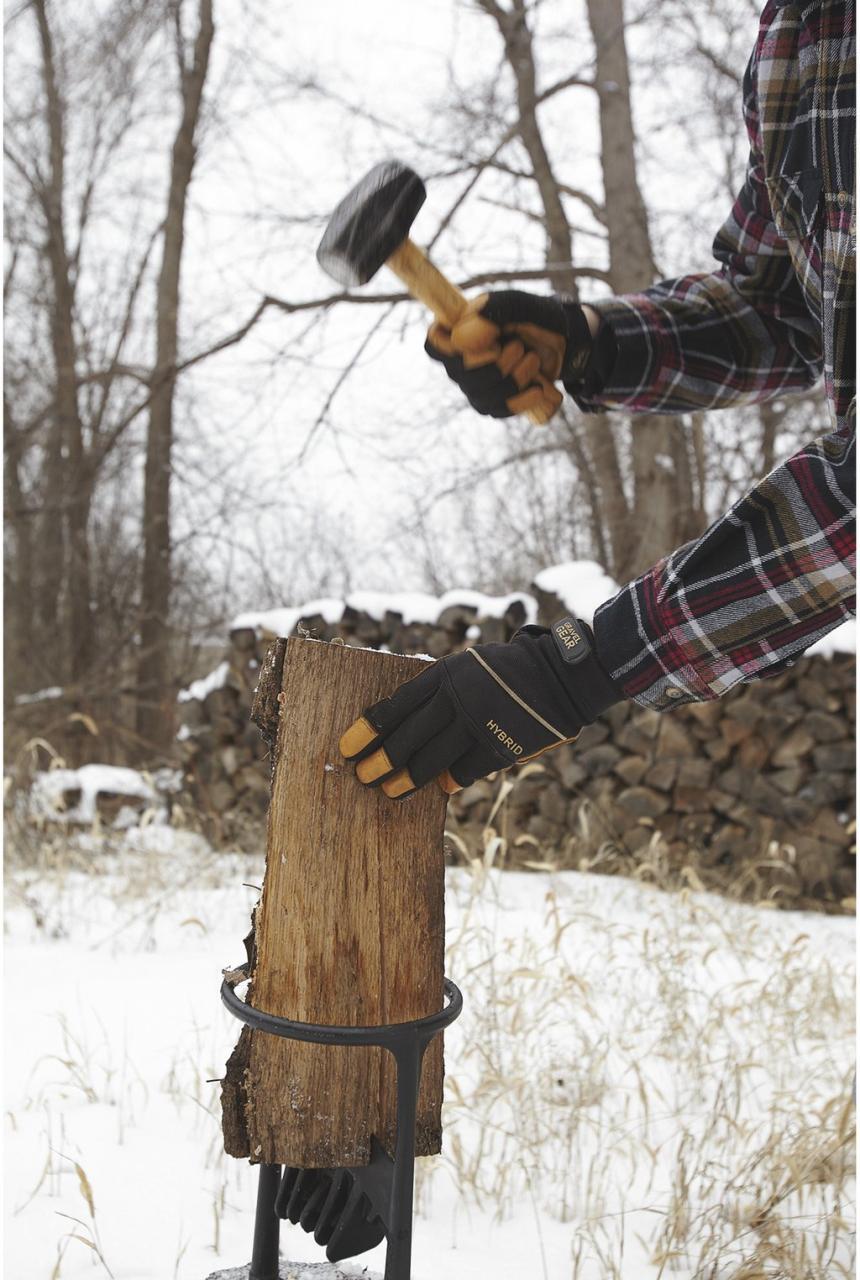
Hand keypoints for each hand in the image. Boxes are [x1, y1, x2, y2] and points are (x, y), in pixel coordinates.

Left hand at [339, 617, 621, 798]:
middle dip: (380, 762)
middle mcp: (455, 701)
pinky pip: (464, 772)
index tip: (347, 748)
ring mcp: (477, 726)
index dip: (368, 730)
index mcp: (443, 676)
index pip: (394, 707)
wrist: (558, 676)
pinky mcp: (499, 748)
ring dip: (407, 780)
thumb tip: (405, 722)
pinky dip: (450, 780)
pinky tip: (441, 787)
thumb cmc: (506, 670)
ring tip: (390, 791)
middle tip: (364, 777)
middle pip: (406, 739)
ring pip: (430, 762)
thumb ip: (438, 690)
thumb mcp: (466, 667)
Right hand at [425, 290, 592, 420]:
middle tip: (519, 347)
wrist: (565, 342)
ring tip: (533, 361)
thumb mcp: (519, 305)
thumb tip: (460, 340)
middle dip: (495, 365)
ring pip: (480, 396)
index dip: (452, 350)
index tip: (488, 343)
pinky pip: (498, 410)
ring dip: (513, 381)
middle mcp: (461, 359)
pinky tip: (538, 387)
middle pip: (459, 375)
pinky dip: (521, 400)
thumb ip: (493, 312)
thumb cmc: (537, 318)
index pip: (433, 345)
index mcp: (459, 329)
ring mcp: (476, 384)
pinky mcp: (494, 402)